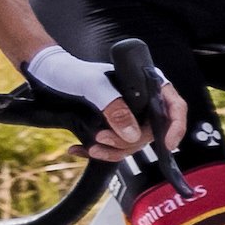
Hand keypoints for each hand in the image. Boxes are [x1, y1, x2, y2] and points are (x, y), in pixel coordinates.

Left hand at [22, 47, 181, 161]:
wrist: (48, 74)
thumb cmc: (71, 71)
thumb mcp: (93, 86)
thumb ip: (114, 107)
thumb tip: (132, 133)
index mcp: (146, 85)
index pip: (174, 107)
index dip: (176, 127)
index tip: (168, 144)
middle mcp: (141, 102)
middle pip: (151, 131)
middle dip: (128, 141)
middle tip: (103, 137)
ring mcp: (127, 116)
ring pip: (133, 143)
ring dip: (113, 150)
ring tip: (92, 146)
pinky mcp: (111, 127)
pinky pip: (115, 147)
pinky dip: (100, 153)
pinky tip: (82, 150)